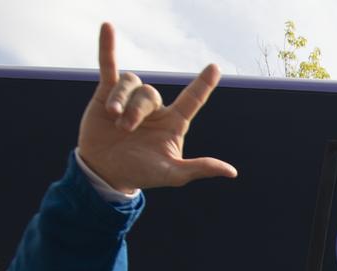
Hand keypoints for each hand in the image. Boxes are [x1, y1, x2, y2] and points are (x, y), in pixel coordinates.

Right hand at [77, 23, 235, 193]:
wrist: (105, 172)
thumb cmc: (142, 173)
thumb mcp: (173, 174)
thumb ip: (199, 168)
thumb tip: (231, 172)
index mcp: (173, 123)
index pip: (192, 99)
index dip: (203, 84)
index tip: (214, 67)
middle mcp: (155, 108)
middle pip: (150, 94)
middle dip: (136, 110)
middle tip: (125, 129)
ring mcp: (131, 99)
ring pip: (131, 83)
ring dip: (121, 100)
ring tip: (113, 118)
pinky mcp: (106, 94)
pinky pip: (109, 67)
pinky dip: (108, 48)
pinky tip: (107, 29)